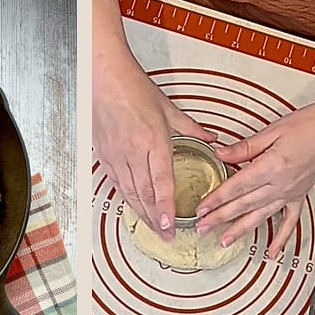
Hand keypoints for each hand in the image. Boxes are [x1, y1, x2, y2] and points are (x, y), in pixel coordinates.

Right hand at [94, 54, 215, 239]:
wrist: (102, 78)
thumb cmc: (133, 88)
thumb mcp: (168, 108)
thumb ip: (192, 129)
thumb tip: (212, 139)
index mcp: (152, 140)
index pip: (161, 182)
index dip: (165, 207)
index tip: (170, 225)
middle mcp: (133, 152)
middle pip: (145, 194)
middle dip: (157, 219)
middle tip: (167, 236)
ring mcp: (116, 156)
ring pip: (131, 194)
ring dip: (143, 214)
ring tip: (155, 229)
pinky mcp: (105, 157)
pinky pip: (118, 185)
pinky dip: (128, 200)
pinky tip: (136, 208)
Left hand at [194, 96, 314, 254]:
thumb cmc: (311, 123)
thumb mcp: (273, 131)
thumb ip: (245, 147)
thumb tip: (220, 154)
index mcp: (271, 166)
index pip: (236, 187)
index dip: (216, 199)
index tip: (201, 208)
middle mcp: (281, 184)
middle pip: (244, 205)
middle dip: (220, 218)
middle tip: (201, 228)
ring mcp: (291, 193)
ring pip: (260, 216)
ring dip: (240, 230)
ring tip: (223, 241)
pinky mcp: (301, 195)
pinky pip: (290, 222)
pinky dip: (281, 238)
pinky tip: (271, 252)